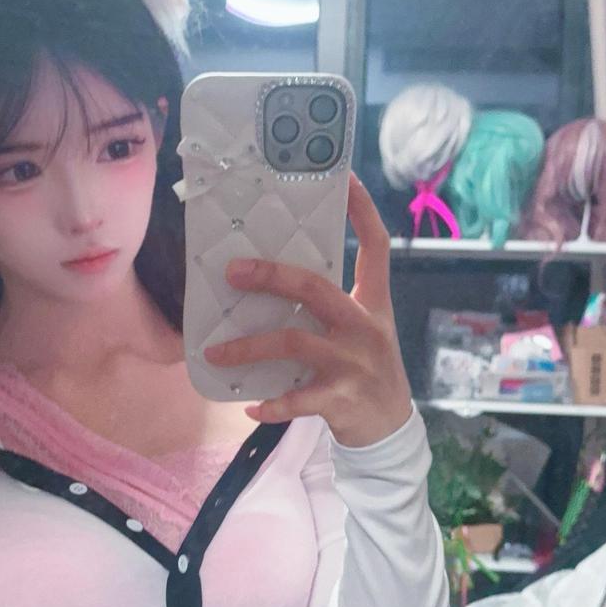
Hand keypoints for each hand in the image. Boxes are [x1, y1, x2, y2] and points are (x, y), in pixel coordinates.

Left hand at [203, 172, 413, 446]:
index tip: (346, 178)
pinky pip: (296, 399)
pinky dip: (269, 405)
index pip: (376, 246)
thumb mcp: (364, 330)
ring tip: (215, 353)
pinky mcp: (341, 399)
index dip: (363, 211)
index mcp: (374, 303)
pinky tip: (249, 406)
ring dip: (248, 348)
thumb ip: (331, 305)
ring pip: (294, 342)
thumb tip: (273, 277)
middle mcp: (366, 327)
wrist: (390, 429)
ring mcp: (354, 363)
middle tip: (232, 271)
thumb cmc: (366, 370)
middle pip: (316, 288)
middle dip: (271, 276)